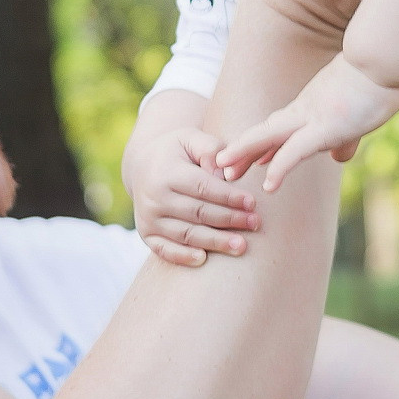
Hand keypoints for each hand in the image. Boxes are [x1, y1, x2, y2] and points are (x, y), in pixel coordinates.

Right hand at [125, 126, 262, 266]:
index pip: (202, 188)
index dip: (229, 197)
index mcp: (166, 172)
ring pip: (186, 234)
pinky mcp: (146, 234)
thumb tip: (226, 174)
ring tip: (240, 246)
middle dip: (229, 220)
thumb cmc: (177, 151)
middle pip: (197, 213)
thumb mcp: (191, 138)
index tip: (252, 203)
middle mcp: (154, 197)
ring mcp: (148, 218)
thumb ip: (211, 149)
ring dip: (215, 242)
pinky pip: (164, 250)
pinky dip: (183, 257)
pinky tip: (203, 260)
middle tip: (255, 224)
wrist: (143, 165)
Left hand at [216, 54, 398, 192]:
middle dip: (243, 150)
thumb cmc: (381, 78)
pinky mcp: (326, 127)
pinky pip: (295, 152)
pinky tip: (268, 186)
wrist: (386, 57)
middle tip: (222, 167)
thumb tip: (339, 157)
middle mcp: (306, 109)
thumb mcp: (361, 113)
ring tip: (224, 171)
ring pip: (268, 137)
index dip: (263, 143)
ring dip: (244, 153)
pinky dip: (279, 168)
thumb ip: (347, 137)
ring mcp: (313, 117)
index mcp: (313, 104)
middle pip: (266, 131)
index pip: (281, 126)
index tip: (251, 159)